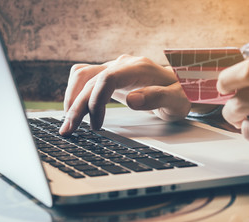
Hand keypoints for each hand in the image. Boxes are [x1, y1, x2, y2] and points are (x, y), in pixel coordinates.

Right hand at [59, 55, 190, 135]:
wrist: (181, 87)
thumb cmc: (181, 94)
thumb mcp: (177, 100)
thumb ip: (158, 98)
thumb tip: (131, 100)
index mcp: (138, 68)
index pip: (107, 78)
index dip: (96, 101)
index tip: (96, 125)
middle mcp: (123, 65)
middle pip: (90, 79)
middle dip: (76, 105)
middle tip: (68, 129)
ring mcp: (115, 69)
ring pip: (82, 76)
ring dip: (71, 98)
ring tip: (67, 122)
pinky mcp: (110, 77)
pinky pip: (86, 78)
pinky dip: (76, 93)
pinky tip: (74, 109)